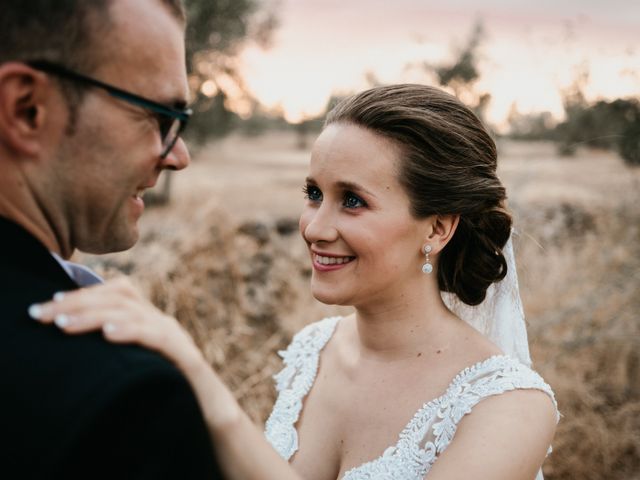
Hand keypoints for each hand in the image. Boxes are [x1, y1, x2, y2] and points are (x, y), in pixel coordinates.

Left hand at [28, 276, 204, 373]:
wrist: (210, 412)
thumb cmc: (169, 390)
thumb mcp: (137, 364)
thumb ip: (117, 348)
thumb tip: (79, 341)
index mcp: (150, 321)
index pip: (119, 292)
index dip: (84, 293)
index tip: (50, 304)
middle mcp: (163, 322)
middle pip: (121, 296)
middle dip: (78, 302)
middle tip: (43, 314)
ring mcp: (176, 337)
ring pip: (134, 314)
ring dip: (94, 317)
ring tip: (63, 325)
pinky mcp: (187, 358)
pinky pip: (158, 338)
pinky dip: (132, 331)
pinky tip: (108, 335)